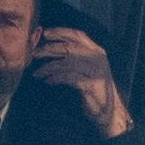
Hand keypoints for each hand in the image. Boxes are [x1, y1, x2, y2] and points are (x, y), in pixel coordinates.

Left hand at [28, 24, 130, 139]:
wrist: (110, 112)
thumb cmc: (95, 90)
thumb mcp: (88, 69)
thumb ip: (76, 57)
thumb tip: (51, 48)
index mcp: (97, 52)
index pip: (78, 35)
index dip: (61, 32)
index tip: (45, 33)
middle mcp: (98, 58)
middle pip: (69, 47)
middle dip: (49, 49)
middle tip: (35, 53)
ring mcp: (95, 71)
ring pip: (66, 63)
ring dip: (48, 67)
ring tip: (37, 73)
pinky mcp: (91, 85)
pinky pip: (68, 78)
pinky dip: (55, 78)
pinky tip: (48, 81)